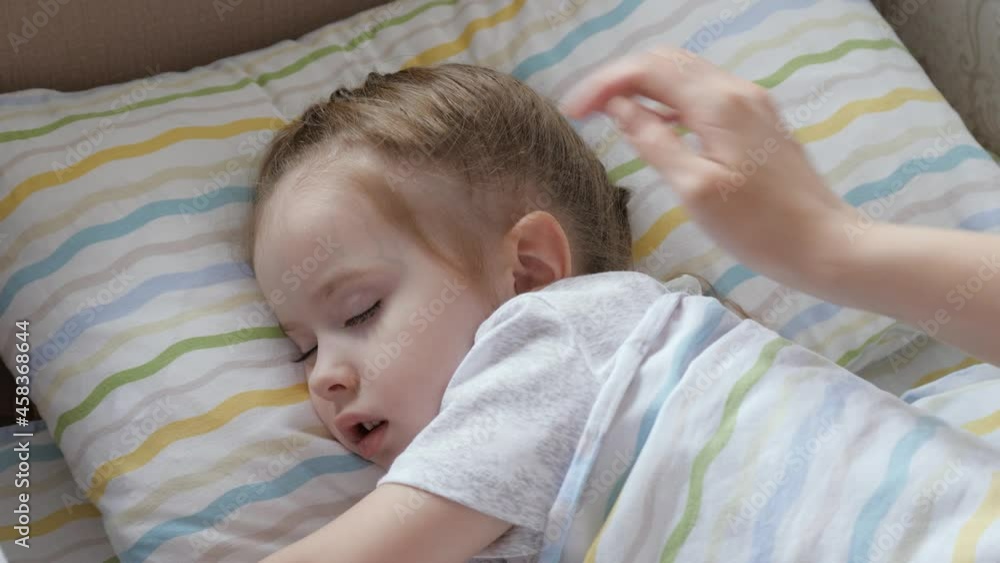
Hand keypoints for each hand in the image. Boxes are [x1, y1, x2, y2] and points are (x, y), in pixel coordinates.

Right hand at [560, 46, 858, 289]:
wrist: (825, 245)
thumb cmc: (758, 228)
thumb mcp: (693, 189)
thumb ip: (653, 141)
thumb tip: (619, 108)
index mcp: (718, 104)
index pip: (648, 70)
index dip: (604, 84)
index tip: (572, 111)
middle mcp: (736, 92)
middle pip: (666, 63)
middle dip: (620, 79)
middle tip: (585, 110)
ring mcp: (751, 105)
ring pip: (685, 76)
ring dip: (644, 88)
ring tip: (611, 116)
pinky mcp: (758, 123)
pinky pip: (704, 95)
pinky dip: (670, 102)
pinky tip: (656, 128)